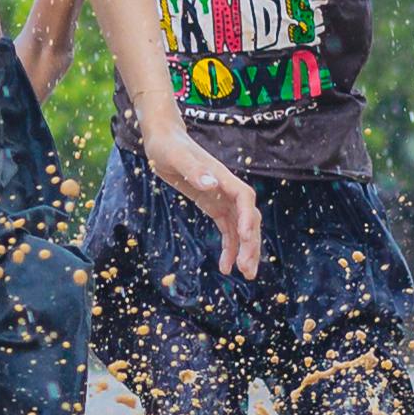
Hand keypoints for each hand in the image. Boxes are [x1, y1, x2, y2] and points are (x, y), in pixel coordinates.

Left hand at [148, 135, 264, 278]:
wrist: (163, 140)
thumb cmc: (169, 146)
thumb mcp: (176, 157)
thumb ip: (193, 169)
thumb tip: (211, 183)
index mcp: (222, 177)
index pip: (244, 198)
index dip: (247, 217)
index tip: (244, 236)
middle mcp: (226, 189)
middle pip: (248, 218)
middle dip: (250, 243)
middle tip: (247, 269)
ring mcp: (221, 198)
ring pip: (240, 228)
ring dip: (244, 250)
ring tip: (244, 274)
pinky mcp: (212, 205)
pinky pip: (226, 229)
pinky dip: (229, 248)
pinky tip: (226, 267)